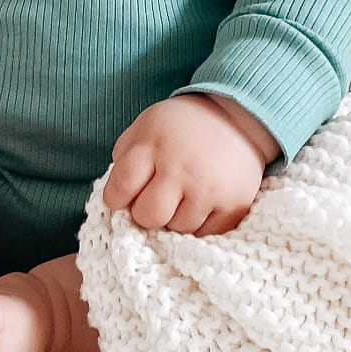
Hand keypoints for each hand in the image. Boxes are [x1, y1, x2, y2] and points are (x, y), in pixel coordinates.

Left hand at [103, 94, 272, 236]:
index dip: (116, 197)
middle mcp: (181, 167)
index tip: (122, 196)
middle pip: (148, 215)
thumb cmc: (180, 125)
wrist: (235, 117)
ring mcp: (209, 188)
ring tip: (180, 196)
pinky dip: (198, 224)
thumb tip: (115, 197)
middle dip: (144, 212)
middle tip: (153, 199)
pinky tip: (199, 203)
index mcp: (153, 144)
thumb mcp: (145, 126)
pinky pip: (204, 234)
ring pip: (177, 228)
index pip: (120, 187)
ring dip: (173, 218)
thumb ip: (125, 157)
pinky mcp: (233, 205)